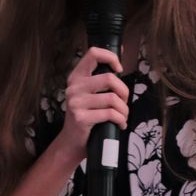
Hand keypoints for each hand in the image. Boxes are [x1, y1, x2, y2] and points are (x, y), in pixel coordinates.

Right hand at [52, 46, 128, 161]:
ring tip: (122, 116)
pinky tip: (119, 124)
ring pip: (112, 98)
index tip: (119, 69)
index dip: (111, 57)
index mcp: (76, 77)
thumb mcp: (89, 94)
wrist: (71, 142)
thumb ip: (101, 81)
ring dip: (124, 110)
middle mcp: (74, 87)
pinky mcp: (81, 118)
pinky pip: (110, 114)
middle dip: (124, 92)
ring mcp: (76, 102)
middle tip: (123, 102)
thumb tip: (120, 63)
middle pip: (109, 78)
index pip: (93, 53)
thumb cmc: (86, 116)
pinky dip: (120, 120)